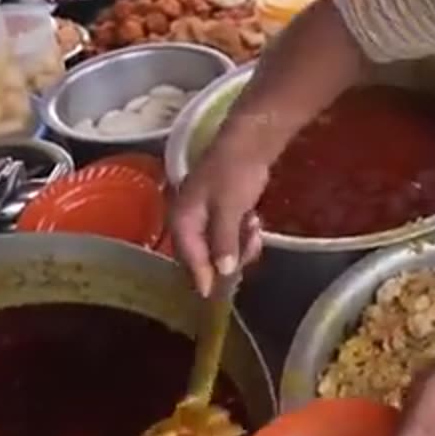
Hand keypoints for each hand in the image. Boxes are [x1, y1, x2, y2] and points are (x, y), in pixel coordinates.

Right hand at [169, 133, 268, 295]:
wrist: (249, 140)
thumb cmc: (234, 173)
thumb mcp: (229, 209)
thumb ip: (224, 241)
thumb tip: (222, 272)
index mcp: (181, 219)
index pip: (187, 257)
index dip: (201, 276)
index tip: (214, 295)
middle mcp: (187, 219)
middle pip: (202, 255)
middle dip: (227, 258)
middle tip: (250, 247)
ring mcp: (203, 214)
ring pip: (218, 245)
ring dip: (238, 244)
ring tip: (253, 227)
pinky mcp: (219, 210)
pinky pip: (228, 233)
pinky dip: (241, 233)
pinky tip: (253, 221)